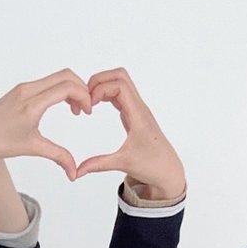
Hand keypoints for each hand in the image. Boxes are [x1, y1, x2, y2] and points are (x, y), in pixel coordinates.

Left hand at [0, 69, 91, 181]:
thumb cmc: (1, 142)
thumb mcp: (34, 148)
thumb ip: (58, 157)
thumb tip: (74, 173)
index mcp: (32, 105)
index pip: (66, 87)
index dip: (84, 96)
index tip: (87, 111)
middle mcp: (28, 91)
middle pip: (65, 76)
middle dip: (82, 89)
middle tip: (85, 108)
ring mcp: (24, 87)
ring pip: (57, 76)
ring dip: (71, 89)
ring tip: (75, 109)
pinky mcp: (21, 88)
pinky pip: (47, 81)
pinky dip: (60, 89)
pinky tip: (62, 104)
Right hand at [75, 68, 185, 199]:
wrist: (168, 170)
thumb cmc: (152, 165)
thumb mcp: (123, 164)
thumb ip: (99, 164)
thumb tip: (78, 171)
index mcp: (138, 115)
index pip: (120, 85)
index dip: (101, 89)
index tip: (89, 105)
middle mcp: (139, 108)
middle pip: (120, 76)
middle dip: (100, 80)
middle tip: (86, 97)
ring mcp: (137, 109)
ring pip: (120, 83)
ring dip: (103, 86)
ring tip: (89, 101)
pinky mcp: (134, 115)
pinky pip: (120, 95)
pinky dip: (107, 94)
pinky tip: (97, 105)